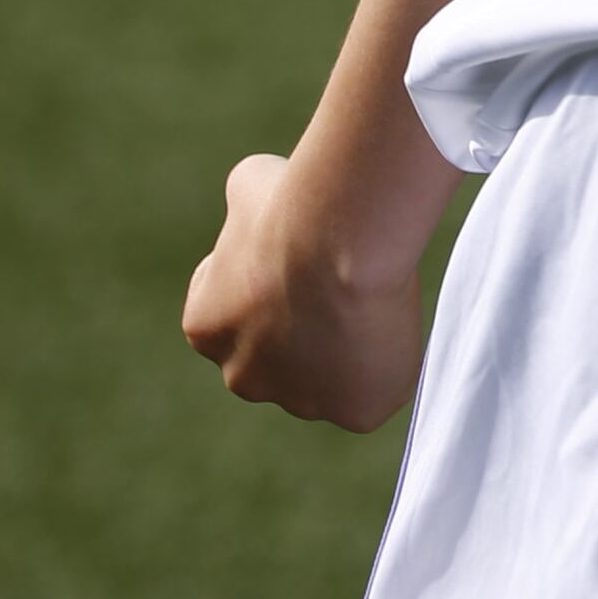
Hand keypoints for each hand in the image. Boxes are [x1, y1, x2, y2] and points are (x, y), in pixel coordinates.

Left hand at [180, 150, 434, 429]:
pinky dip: (389, 364)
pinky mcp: (355, 412)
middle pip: (280, 360)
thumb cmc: (292, 205)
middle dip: (307, 330)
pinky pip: (376, 393)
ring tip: (373, 298)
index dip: (276, 286)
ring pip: (329, 380)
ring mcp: (300, 402)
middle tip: (343, 284)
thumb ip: (246, 209)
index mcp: (206, 329)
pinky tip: (392, 321)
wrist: (340, 240)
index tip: (306, 260)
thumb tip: (257, 196)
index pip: (240, 316)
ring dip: (348, 349)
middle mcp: (243, 378)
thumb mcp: (249, 185)